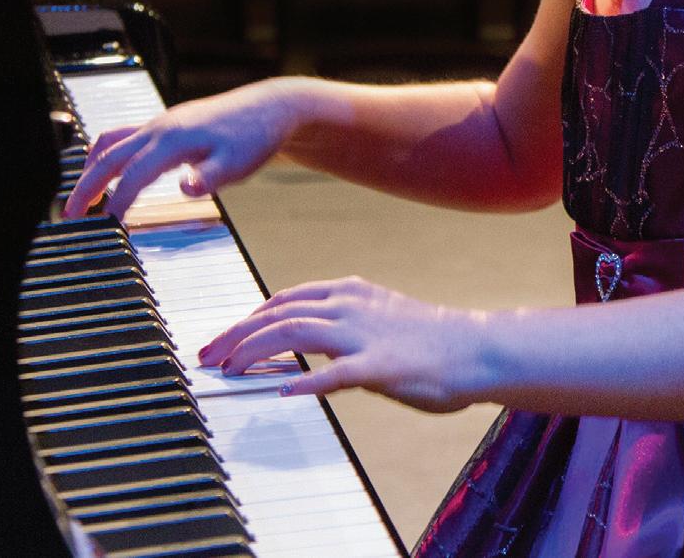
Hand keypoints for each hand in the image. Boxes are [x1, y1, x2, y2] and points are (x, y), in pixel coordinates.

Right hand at [63, 79, 300, 219]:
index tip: (105, 228)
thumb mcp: (238, 163)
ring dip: (92, 167)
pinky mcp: (167, 122)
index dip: (116, 202)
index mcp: (174, 139)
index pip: (134, 174)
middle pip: (109, 155)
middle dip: (86, 185)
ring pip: (112, 141)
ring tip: (82, 197)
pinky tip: (109, 169)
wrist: (271, 108)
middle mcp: (161, 127)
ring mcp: (162, 122)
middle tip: (69, 215)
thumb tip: (185, 189)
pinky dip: (107, 153)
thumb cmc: (255, 137)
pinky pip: (125, 135)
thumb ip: (210, 177)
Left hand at [198, 276, 488, 413]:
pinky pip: (334, 373)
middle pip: (277, 314)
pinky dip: (304, 381)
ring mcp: (364, 334)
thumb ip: (342, 323)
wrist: (476, 348)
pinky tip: (282, 390)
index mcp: (349, 292)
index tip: (223, 340)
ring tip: (228, 370)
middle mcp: (350, 306)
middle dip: (236, 334)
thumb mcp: (378, 317)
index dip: (247, 319)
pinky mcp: (380, 365)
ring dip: (254, 351)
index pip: (283, 300)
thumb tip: (307, 337)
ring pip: (293, 333)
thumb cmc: (430, 339)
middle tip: (207, 357)